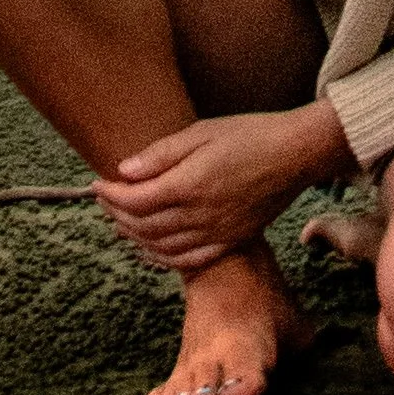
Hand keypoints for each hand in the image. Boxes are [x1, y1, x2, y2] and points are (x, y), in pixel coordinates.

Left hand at [95, 100, 351, 274]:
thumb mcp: (200, 133)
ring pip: (163, 248)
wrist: (296, 154)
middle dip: (117, 215)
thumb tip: (124, 170)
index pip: (134, 200)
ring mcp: (218, 232)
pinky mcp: (232, 240)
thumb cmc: (249, 135)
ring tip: (121, 223)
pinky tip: (152, 249)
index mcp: (190, 185)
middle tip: (105, 201)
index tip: (97, 184)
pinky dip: (164, 259)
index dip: (109, 195)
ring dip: (135, 238)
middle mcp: (201, 215)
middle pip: (144, 227)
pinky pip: (190, 261)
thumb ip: (160, 155)